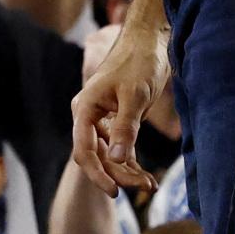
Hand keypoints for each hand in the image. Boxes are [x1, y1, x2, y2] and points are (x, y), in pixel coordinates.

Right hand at [70, 13, 169, 196]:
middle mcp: (88, 116)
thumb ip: (125, 127)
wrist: (150, 40)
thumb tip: (116, 160)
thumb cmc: (140, 62)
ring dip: (127, 171)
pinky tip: (146, 176)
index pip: (84, 150)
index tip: (115, 193)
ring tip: (150, 185)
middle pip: (97, 156)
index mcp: (84, 108)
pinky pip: (118, 147)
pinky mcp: (116, 120)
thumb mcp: (135, 96)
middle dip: (119, 174)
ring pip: (108, 155)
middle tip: (145, 187)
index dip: (97, 174)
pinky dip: (131, 162)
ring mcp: (101, 119)